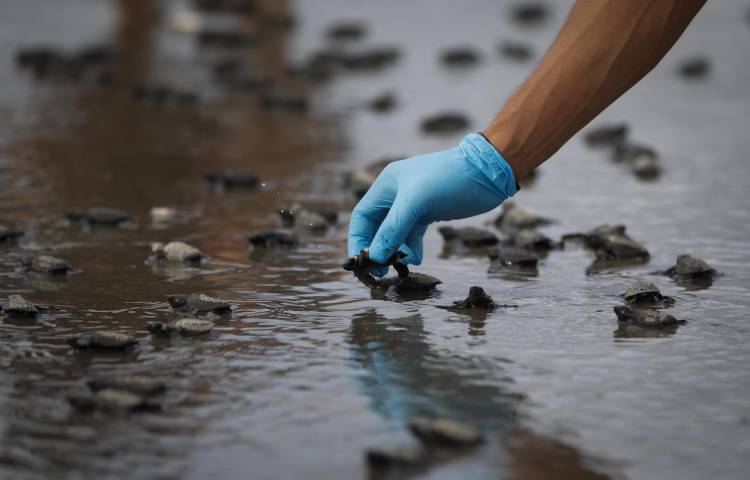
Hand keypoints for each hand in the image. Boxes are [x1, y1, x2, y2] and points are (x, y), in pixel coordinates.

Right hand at [347, 133, 517, 275]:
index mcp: (387, 185)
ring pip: (395, 234)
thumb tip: (374, 256)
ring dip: (395, 251)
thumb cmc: (449, 179)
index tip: (360, 262)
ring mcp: (413, 205)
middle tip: (379, 271)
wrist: (487, 173)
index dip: (358, 239)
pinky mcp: (428, 213)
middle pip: (376, 228)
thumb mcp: (416, 202)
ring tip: (401, 266)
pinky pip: (412, 236)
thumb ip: (393, 229)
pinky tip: (416, 258)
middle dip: (376, 249)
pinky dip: (411, 248)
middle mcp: (396, 195)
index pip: (362, 216)